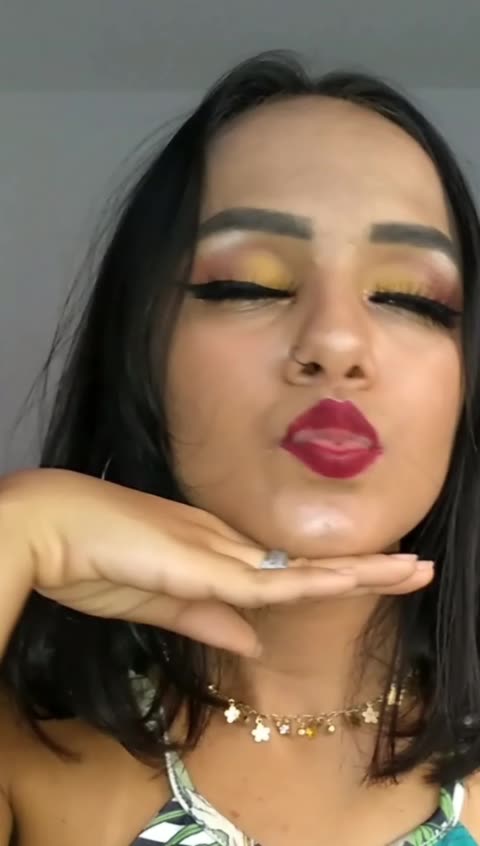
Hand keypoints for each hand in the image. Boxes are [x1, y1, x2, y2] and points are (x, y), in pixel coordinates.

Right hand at [0, 469, 432, 656]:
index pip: (284, 568)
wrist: (46, 524)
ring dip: (357, 570)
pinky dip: (309, 582)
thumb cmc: (90, 556)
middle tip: (418, 566)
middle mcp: (224, 543)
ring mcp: (215, 549)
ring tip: (410, 570)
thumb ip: (206, 617)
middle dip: (364, 566)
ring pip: (300, 566)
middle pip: (306, 562)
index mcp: (212, 551)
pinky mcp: (199, 561)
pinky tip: (350, 582)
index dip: (330, 572)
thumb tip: (252, 640)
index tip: (370, 574)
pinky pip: (264, 580)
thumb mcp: (155, 601)